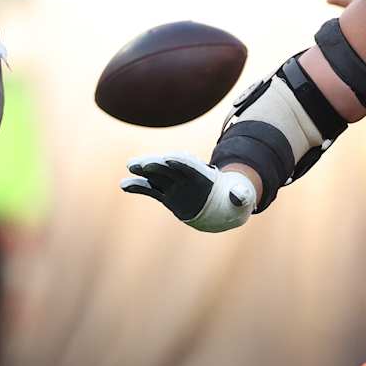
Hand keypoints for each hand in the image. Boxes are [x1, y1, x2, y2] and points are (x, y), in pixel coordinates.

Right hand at [120, 153, 255, 231]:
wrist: (223, 206)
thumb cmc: (234, 201)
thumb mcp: (241, 198)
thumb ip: (240, 195)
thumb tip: (240, 195)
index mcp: (204, 176)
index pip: (191, 167)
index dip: (181, 162)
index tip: (169, 159)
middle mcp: (187, 177)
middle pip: (170, 168)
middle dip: (157, 164)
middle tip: (142, 163)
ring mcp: (176, 185)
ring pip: (157, 176)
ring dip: (144, 172)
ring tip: (130, 168)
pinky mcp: (167, 195)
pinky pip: (150, 190)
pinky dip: (138, 187)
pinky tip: (124, 185)